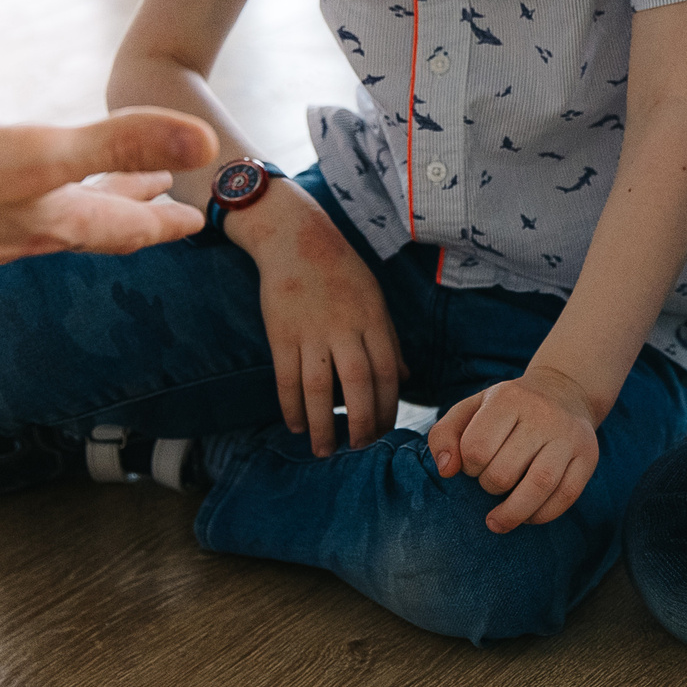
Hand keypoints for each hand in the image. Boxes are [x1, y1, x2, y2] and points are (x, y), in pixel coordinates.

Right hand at [0, 107, 218, 278]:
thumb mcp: (41, 155)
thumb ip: (120, 143)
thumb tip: (206, 144)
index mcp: (59, 219)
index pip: (129, 225)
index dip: (166, 220)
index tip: (196, 220)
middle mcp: (26, 231)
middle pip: (94, 220)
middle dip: (132, 206)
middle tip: (163, 197)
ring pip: (51, 216)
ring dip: (85, 199)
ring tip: (98, 184)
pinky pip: (5, 209)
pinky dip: (31, 196)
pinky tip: (7, 186)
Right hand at [230, 181, 403, 454]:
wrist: (295, 237)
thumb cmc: (340, 269)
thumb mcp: (374, 298)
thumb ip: (389, 339)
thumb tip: (405, 378)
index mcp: (373, 319)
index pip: (388, 373)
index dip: (387, 407)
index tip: (384, 430)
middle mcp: (345, 327)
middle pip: (358, 385)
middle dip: (361, 423)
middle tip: (358, 448)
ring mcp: (311, 331)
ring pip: (319, 389)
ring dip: (323, 425)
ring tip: (324, 450)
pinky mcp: (281, 333)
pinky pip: (287, 379)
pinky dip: (291, 407)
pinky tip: (296, 425)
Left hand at [428, 366, 602, 532]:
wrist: (564, 392)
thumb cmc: (508, 408)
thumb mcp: (472, 408)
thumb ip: (445, 434)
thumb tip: (445, 470)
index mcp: (509, 399)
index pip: (476, 449)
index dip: (467, 466)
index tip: (473, 464)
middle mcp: (543, 415)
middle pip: (504, 472)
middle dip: (489, 486)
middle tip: (490, 481)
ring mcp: (569, 437)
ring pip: (538, 487)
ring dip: (512, 513)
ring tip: (497, 521)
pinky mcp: (588, 456)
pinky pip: (565, 497)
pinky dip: (542, 515)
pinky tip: (527, 515)